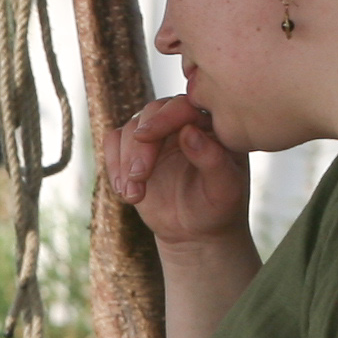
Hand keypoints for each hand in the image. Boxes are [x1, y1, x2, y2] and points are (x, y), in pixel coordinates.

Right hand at [108, 95, 254, 256]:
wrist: (194, 230)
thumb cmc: (217, 208)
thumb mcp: (224, 188)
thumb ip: (212, 159)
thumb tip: (188, 131)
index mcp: (210, 124)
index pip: (184, 106)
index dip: (163, 118)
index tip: (145, 136)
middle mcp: (182, 122)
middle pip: (152, 113)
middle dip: (140, 144)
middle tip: (138, 176)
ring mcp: (156, 134)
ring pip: (130, 128)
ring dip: (125, 161)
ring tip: (133, 195)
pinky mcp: (133, 149)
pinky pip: (113, 141)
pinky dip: (113, 164)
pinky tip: (124, 190)